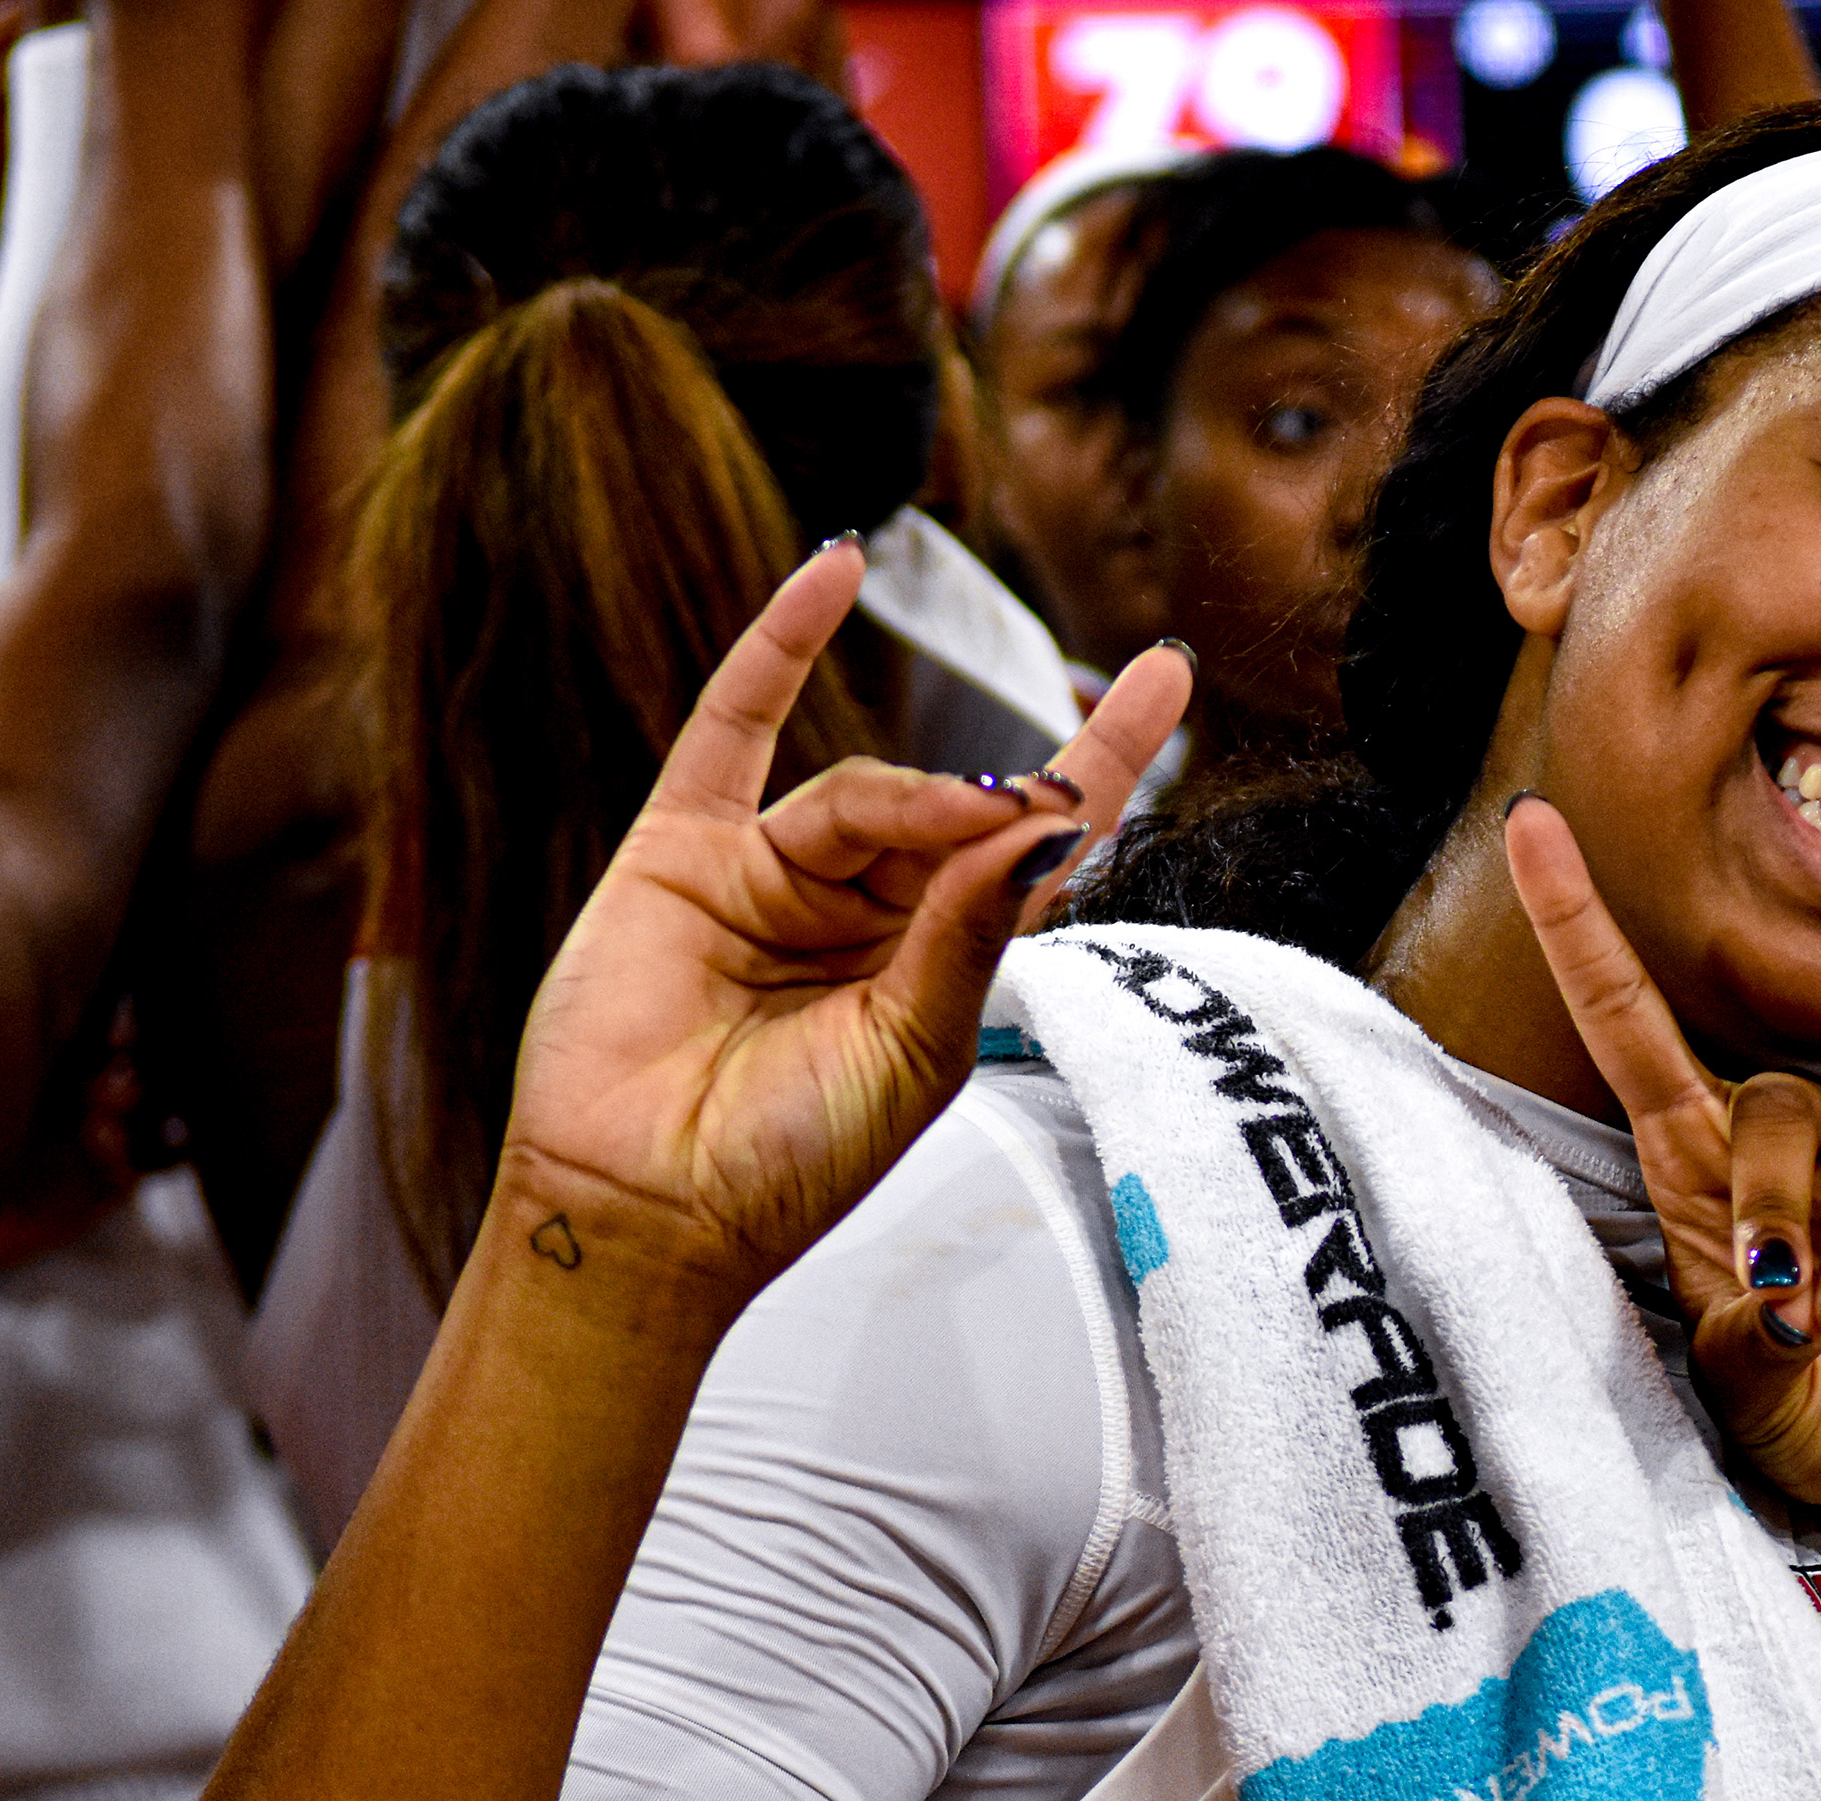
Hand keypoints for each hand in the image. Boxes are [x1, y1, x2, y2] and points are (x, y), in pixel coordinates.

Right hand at [489, 542, 1188, 1310]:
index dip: (1102, 764)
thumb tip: (1048, 827)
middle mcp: (867, 913)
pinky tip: (834, 569)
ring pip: (865, 792)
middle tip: (1043, 807)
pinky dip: (782, 643)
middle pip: (958, 816)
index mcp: (941, 966)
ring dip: (915, 800)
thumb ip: (973, 933)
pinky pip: (735, 724)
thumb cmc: (791, 1162)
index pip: (1038, 848)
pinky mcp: (686, 851)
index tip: (1172, 675)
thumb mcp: (916, 1049)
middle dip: (1001, 807)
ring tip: (959, 822)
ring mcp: (777, 875)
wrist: (648, 1211)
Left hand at [1503, 794, 1820, 1509]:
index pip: (1626, 1022)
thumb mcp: (1751, 1408)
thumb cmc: (1810, 1421)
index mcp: (1690, 1172)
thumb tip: (1788, 1311)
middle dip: (1776, 1207)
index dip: (1580, 928)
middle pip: (1771, 1102)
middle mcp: (1775, 1142)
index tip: (1533, 830)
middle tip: (1794, 1307)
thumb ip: (1753, 1360)